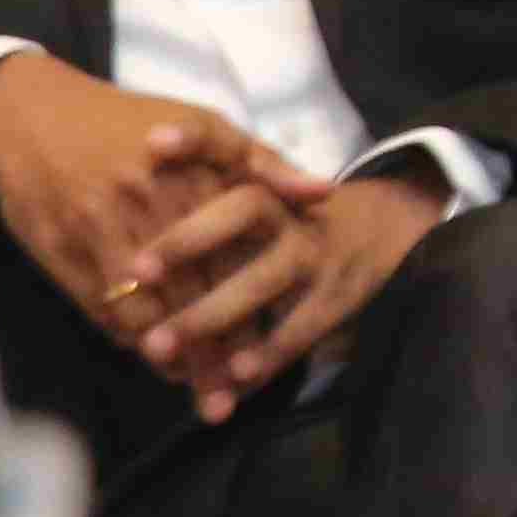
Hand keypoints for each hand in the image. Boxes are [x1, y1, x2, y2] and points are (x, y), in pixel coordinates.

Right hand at [0, 54, 325, 394]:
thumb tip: (325, 194)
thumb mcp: (203, 124)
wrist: (35, 115)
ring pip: (147, 309)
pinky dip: (130, 338)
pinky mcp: (63, 250)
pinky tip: (153, 359)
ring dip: (173, 356)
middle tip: (233, 395)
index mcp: (194, 175)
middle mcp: (150, 204)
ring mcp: (102, 230)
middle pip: (194, 292)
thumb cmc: (131, 122)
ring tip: (199, 393)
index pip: (233, 257)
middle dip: (216, 350)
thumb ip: (264, 163)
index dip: (251, 310)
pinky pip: (103, 307)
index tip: (267, 353)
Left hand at [143, 167, 448, 402]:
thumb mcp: (251, 181)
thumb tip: (149, 142)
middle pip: (243, 210)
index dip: (194, 139)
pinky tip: (229, 377)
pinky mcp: (335, 296)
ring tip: (157, 346)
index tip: (152, 143)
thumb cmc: (284, 211)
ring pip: (262, 278)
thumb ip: (202, 167)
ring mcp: (313, 252)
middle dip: (189, 239)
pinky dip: (265, 353)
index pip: (226, 143)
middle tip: (136, 272)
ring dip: (211, 314)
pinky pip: (299, 326)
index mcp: (262, 175)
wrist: (381, 229)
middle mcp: (289, 208)